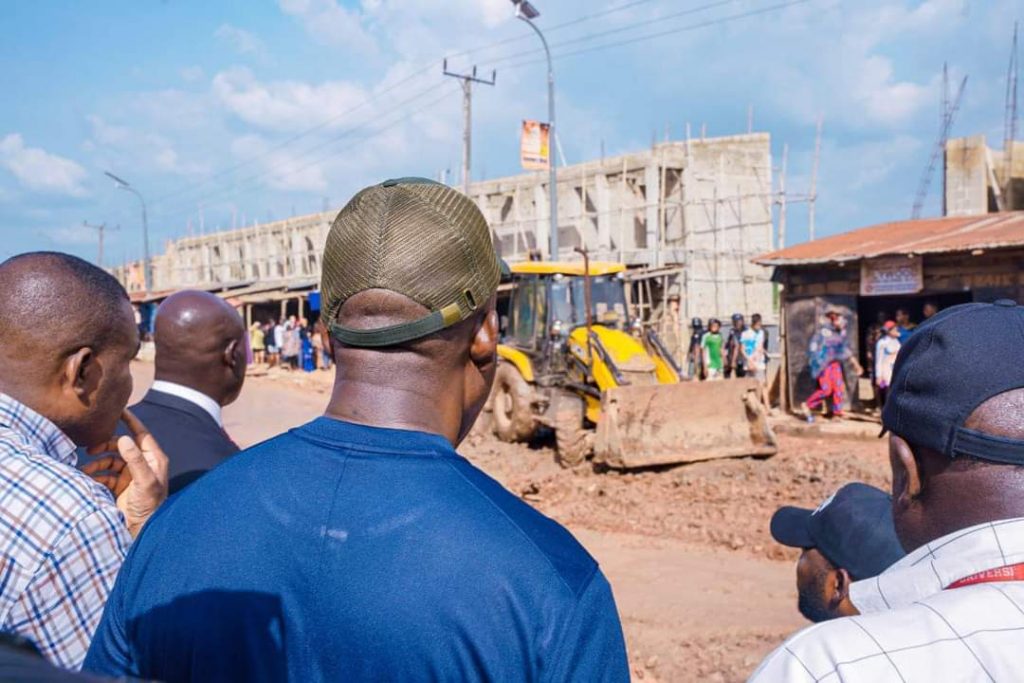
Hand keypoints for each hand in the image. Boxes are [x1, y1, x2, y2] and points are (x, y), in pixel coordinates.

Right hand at [82, 409, 168, 537]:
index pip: (142, 434)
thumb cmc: (150, 507)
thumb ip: (135, 460)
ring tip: (86, 470)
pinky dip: (96, 476)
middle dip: (106, 446)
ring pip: (110, 461)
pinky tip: (88, 481)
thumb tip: (125, 439)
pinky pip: (104, 475)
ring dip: (97, 464)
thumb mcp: (144, 482)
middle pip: (122, 446)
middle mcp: (143, 465)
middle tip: (90, 449)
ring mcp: (130, 476)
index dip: (130, 421)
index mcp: (154, 459)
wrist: (141, 532)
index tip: (118, 409)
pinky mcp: (119, 487)